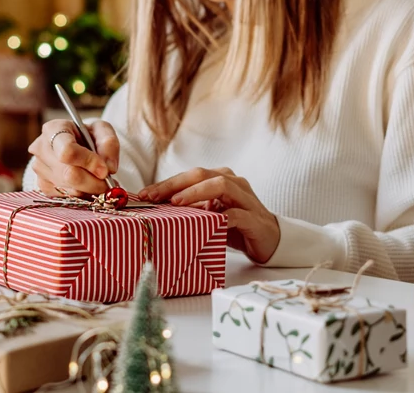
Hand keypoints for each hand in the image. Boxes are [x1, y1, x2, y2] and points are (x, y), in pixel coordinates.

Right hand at [27, 119, 119, 197]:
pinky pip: (67, 197)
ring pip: (70, 189)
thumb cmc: (88, 135)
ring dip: (91, 189)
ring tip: (98, 180)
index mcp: (53, 129)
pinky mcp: (43, 185)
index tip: (105, 170)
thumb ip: (109, 144)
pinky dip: (83, 194)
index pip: (67, 151)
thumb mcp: (102, 130)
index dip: (89, 163)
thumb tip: (109, 168)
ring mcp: (40, 169)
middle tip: (108, 182)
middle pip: (70, 175)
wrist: (77, 144)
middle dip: (94, 182)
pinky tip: (86, 184)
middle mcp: (41, 148)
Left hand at [139, 168, 280, 263]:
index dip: (166, 183)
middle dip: (175, 184)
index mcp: (220, 179)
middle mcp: (234, 183)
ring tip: (177, 203)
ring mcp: (246, 199)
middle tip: (153, 197)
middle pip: (202, 174)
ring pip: (221, 185)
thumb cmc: (235, 226)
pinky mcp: (255, 219)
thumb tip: (157, 210)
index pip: (190, 175)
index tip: (144, 194)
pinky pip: (238, 213)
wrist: (270, 240)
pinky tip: (209, 223)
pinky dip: (222, 216)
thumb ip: (190, 210)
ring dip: (196, 192)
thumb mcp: (209, 216)